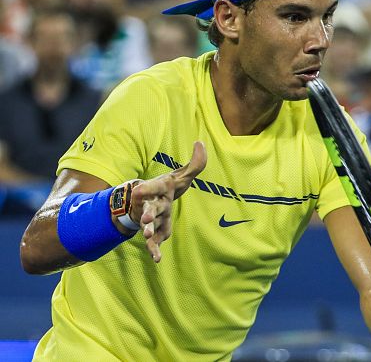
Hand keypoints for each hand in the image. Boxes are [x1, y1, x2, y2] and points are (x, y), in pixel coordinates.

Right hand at [128, 141, 206, 261]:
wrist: (147, 201)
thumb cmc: (167, 188)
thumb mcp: (181, 175)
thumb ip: (195, 163)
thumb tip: (200, 143)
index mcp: (159, 189)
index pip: (152, 187)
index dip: (146, 188)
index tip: (138, 190)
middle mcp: (153, 203)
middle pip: (150, 209)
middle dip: (146, 214)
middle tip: (143, 219)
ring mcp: (152, 218)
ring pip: (149, 226)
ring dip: (148, 231)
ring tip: (148, 237)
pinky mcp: (155, 230)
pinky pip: (154, 242)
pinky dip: (154, 250)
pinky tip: (157, 260)